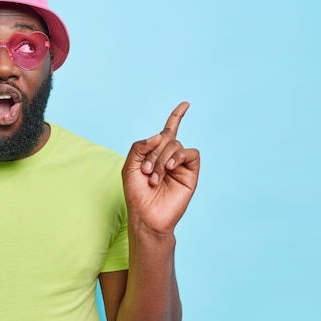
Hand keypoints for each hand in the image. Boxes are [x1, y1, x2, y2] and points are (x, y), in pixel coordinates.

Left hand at [122, 102, 199, 234]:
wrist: (146, 216)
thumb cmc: (136, 193)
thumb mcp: (130, 165)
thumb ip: (140, 146)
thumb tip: (160, 134)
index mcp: (156, 154)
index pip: (169, 131)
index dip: (177, 117)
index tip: (186, 104)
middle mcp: (170, 157)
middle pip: (166, 137)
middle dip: (154, 151)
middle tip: (146, 171)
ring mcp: (181, 165)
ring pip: (176, 145)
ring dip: (162, 159)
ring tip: (155, 177)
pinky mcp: (191, 173)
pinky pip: (190, 153)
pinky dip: (178, 156)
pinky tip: (170, 168)